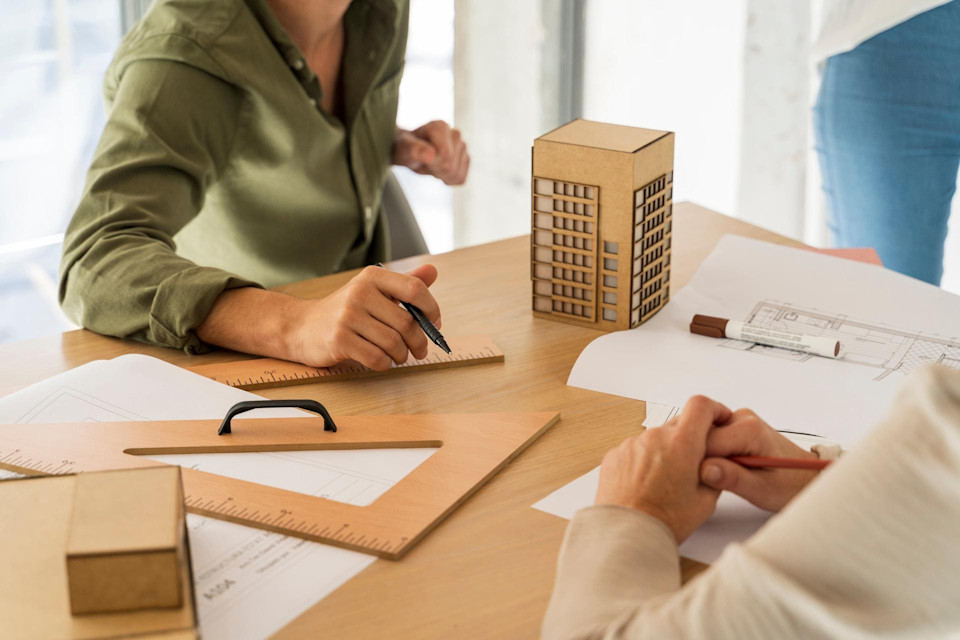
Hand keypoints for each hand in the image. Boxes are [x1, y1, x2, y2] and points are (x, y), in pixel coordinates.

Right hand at [289, 264, 440, 369]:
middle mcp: (359, 292)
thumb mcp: (373, 291)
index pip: (414, 289)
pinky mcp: (339, 340)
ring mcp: (347, 316)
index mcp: (372, 277)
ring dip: (402, 355)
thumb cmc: (345, 310)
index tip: (435, 323)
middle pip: (406, 322)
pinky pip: (376, 358)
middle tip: (420, 350)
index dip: (431, 308)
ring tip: (399, 356)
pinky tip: (382, 360)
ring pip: (393, 343)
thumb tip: (432, 272)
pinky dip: (385, 364)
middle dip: (419, 341)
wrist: (302, 326)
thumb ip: (403, 284)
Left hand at [392, 121, 469, 184]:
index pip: (445, 156)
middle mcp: (455, 134)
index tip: (422, 157)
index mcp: (441, 127)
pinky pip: (461, 178)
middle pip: (451, 167)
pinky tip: (439, 169)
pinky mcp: (466, 158)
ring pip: (457, 174)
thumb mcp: (404, 148)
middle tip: (425, 162)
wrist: (409, 150)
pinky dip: (448, 179)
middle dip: (436, 170)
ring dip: (441, 175)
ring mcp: (463, 146)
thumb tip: (430, 154)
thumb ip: (415, 149)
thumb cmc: (405, 147)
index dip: (432, 163)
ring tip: (431, 164)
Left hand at [594, 395, 731, 542]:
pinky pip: (635, 450)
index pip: (701, 406)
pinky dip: (643, 461)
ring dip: (664, 451)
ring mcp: (632, 444)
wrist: (626, 534)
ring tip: (665, 482)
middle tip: (692, 464)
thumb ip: (713, 473)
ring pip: (656, 438)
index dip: (713, 410)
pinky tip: (645, 485)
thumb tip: (713, 463)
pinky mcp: (615, 455)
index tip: (718, 419)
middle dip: (689, 438)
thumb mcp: (705, 501)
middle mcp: (655, 437)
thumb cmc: (665, 521)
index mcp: (682, 444)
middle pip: (678, 423)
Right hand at [699, 409, 818, 511]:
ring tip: (719, 474)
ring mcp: (737, 419)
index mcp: (750, 430)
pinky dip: (710, 452)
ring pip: (703, 435)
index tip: (699, 481)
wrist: (807, 476)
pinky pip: (710, 436)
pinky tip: (720, 467)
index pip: (705, 442)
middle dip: (700, 458)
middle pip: (701, 435)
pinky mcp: (734, 424)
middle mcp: (742, 417)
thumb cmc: (790, 484)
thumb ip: (733, 479)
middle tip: (710, 481)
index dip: (697, 463)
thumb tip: (704, 470)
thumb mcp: (762, 490)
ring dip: (704, 455)